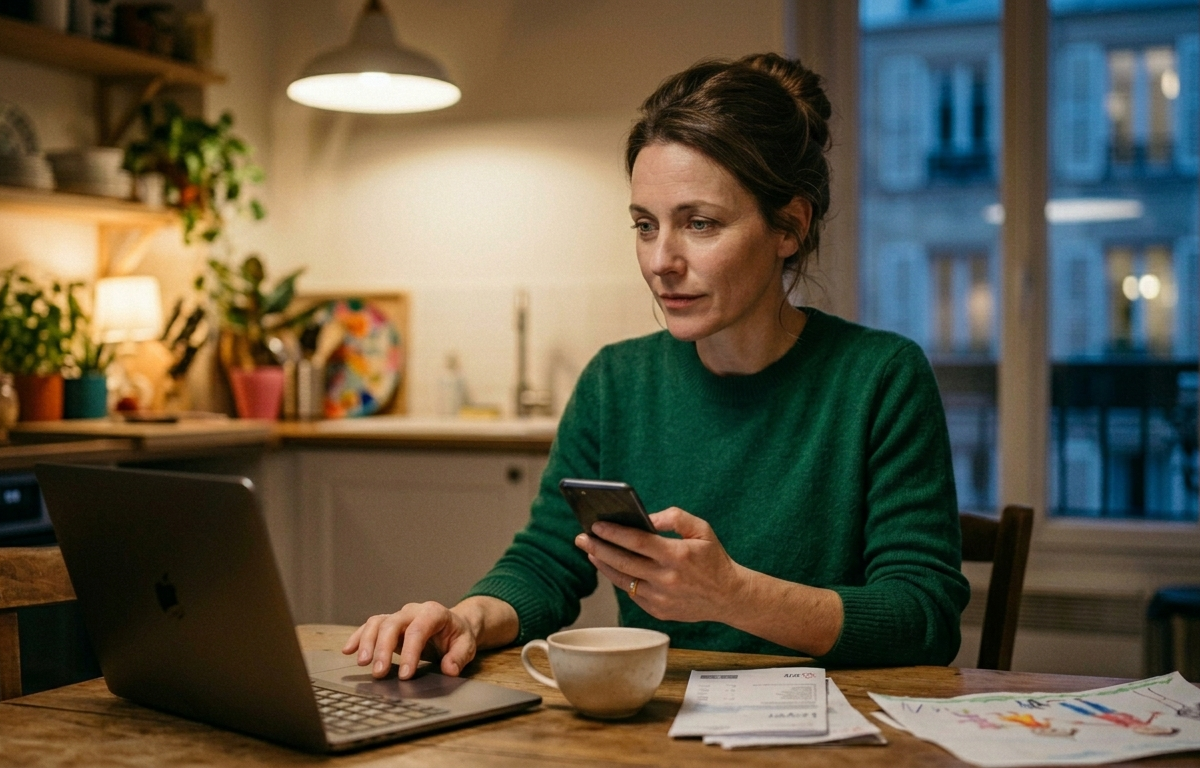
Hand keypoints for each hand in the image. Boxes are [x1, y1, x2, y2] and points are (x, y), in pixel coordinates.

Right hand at [341, 601, 477, 679]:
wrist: (455, 624)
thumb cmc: (458, 635)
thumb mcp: (467, 645)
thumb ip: (458, 657)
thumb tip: (448, 670)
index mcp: (434, 613)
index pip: (418, 630)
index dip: (410, 652)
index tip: (405, 675)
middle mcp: (413, 611)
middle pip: (392, 624)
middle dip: (383, 648)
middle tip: (379, 673)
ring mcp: (399, 616)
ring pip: (378, 622)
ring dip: (367, 642)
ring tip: (362, 663)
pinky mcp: (389, 624)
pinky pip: (370, 626)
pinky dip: (359, 637)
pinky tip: (349, 650)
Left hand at [574, 506, 747, 623]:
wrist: (729, 597)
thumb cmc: (714, 559)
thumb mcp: (702, 530)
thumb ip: (675, 517)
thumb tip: (647, 518)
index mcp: (678, 556)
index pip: (637, 542)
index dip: (614, 533)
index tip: (596, 525)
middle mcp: (667, 579)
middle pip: (623, 562)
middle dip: (598, 548)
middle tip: (581, 537)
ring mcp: (661, 598)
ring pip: (623, 580)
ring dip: (603, 564)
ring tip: (590, 550)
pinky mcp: (658, 611)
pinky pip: (632, 593)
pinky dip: (619, 578)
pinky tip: (609, 566)